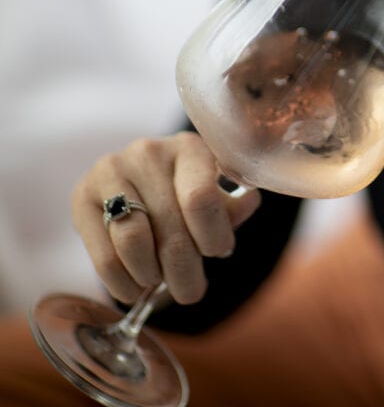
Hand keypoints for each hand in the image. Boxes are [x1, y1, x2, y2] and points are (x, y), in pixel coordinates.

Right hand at [72, 131, 260, 305]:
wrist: (135, 181)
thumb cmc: (183, 191)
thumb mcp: (213, 193)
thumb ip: (231, 206)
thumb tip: (249, 203)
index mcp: (188, 147)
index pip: (200, 199)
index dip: (212, 237)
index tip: (216, 252)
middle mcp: (147, 152)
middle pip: (170, 229)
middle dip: (186, 272)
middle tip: (192, 290)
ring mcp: (111, 171)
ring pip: (133, 242)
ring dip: (152, 276)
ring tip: (160, 281)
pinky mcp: (82, 196)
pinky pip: (104, 257)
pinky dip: (124, 284)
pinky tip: (136, 287)